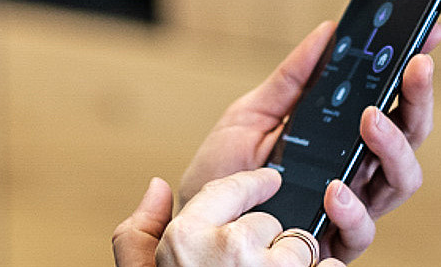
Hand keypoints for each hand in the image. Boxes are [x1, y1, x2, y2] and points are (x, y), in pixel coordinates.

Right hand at [112, 170, 348, 266]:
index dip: (252, 184)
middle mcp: (228, 250)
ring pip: (300, 246)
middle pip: (268, 223)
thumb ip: (140, 234)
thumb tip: (158, 187)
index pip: (227, 190)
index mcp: (185, 240)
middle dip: (266, 245)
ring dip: (293, 266)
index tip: (269, 181)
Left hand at [174, 21, 440, 260]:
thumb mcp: (252, 114)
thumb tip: (327, 33)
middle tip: (412, 68)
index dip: (415, 72)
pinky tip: (336, 190)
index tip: (428, 36)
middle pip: (411, 136)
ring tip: (370, 120)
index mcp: (344, 137)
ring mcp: (350, 207)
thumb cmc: (225, 173)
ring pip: (402, 180)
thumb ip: (292, 79)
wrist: (195, 217)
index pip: (393, 102)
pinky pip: (362, 230)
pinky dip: (353, 210)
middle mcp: (356, 170)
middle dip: (418, 99)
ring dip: (394, 146)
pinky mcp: (333, 242)